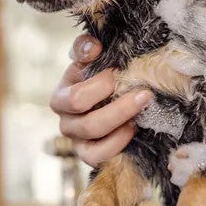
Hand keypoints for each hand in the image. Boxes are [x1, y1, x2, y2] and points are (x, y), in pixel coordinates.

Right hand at [50, 34, 152, 166]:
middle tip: (144, 93)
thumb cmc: (96, 77)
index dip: (101, 86)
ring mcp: (77, 142)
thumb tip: (94, 47)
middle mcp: (65, 122)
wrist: (105, 99)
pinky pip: (99, 157)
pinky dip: (118, 143)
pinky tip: (133, 128)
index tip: (120, 71)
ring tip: (142, 107)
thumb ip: (86, 48)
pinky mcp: (89, 156)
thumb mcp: (89, 60)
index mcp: (61, 98)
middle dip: (120, 108)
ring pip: (97, 141)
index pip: (77, 98)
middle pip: (89, 123)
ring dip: (123, 122)